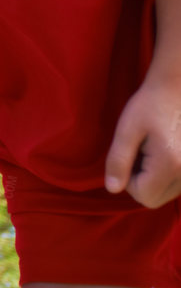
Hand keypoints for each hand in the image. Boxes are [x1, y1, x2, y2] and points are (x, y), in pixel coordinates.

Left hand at [106, 68, 180, 206]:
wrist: (177, 88)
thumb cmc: (150, 104)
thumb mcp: (127, 129)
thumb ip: (118, 160)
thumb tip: (113, 189)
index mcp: (171, 164)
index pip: (144, 196)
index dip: (128, 181)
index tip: (129, 156)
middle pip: (156, 199)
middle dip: (141, 182)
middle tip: (139, 152)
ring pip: (167, 193)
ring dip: (153, 179)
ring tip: (152, 149)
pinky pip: (177, 184)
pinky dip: (166, 174)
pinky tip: (163, 151)